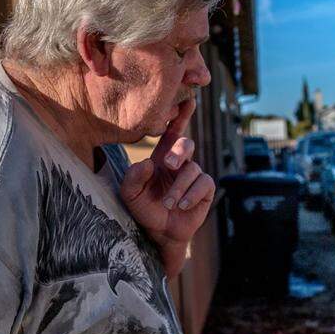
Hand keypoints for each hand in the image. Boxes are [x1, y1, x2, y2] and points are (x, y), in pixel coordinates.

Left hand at [120, 99, 215, 271]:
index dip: (179, 115)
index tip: (187, 100)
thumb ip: (133, 178)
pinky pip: (204, 184)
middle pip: (186, 144)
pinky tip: (182, 205)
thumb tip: (148, 164)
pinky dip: (192, 194)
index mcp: (161, 156)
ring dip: (179, 187)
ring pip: (193, 170)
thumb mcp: (130, 194)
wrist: (159, 233)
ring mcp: (193, 175)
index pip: (171, 131)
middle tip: (168, 164)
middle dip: (179, 151)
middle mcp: (179, 162)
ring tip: (168, 203)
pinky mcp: (205, 190)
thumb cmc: (144, 208)